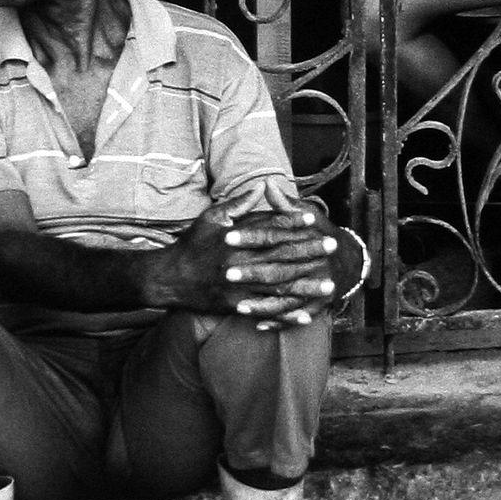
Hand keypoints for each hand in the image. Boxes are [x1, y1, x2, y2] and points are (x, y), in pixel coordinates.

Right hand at [158, 194, 335, 327]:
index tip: (314, 220)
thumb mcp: (211, 218)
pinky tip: (305, 312)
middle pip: (280, 256)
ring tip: (328, 284)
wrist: (168, 278)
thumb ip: (238, 204)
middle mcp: (239, 262)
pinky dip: (285, 312)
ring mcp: (238, 286)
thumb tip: (261, 186)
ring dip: (305, 285)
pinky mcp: (235, 305)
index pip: (270, 229)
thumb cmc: (191, 244)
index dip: (293, 224)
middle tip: (332, 247)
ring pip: (277, 285)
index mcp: (235, 239)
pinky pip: (264, 309)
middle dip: (308, 252)